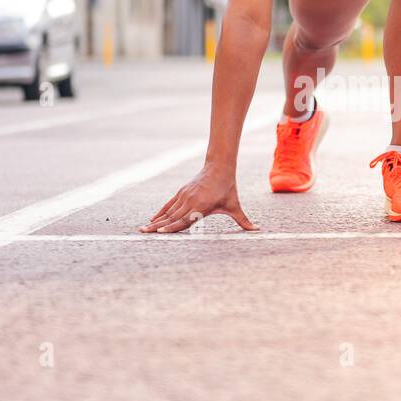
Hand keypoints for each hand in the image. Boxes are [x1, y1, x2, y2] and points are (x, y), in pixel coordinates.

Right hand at [138, 164, 256, 233]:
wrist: (219, 167)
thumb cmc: (228, 189)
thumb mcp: (235, 206)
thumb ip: (243, 220)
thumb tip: (257, 229)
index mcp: (201, 207)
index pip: (184, 220)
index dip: (172, 226)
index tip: (160, 231)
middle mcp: (190, 202)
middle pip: (171, 217)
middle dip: (157, 226)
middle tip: (143, 233)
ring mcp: (184, 196)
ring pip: (167, 211)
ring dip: (155, 220)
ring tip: (142, 229)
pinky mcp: (181, 192)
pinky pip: (168, 204)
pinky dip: (160, 212)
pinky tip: (152, 219)